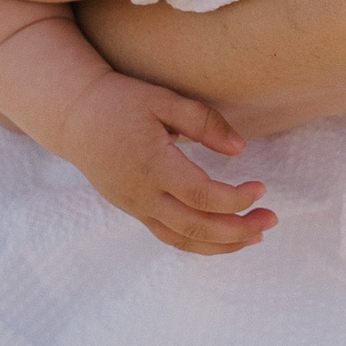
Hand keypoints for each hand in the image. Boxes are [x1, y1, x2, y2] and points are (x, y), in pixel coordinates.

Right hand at [54, 70, 270, 255]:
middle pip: (196, 227)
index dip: (236, 199)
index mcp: (153, 166)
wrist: (74, 116)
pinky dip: (199, 242)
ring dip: (222, 245)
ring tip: (255, 237)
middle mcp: (143, 194)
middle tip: (271, 220)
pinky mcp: (133, 209)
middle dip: (238, 230)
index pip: (202, 196)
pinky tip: (222, 237)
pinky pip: (169, 236)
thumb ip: (204, 123)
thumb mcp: (164, 101)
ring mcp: (135, 206)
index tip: (261, 187)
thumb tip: (241, 150)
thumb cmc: (121, 101)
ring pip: (183, 240)